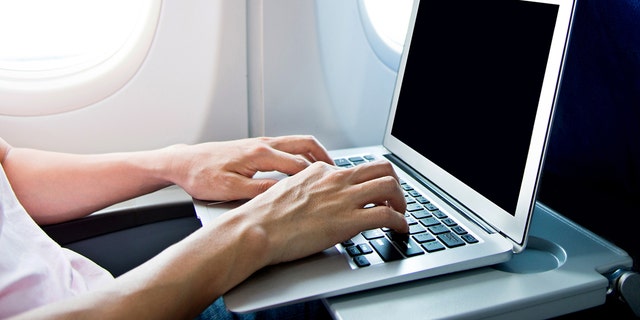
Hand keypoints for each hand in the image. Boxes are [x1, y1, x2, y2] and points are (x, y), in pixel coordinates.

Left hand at [166, 135, 332, 200]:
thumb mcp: (230, 190)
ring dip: (315, 153)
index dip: (318, 177)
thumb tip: (284, 193)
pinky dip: (302, 154)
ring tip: (326, 170)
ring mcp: (260, 143)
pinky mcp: (255, 147)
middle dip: (325, 157)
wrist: (183, 163)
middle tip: (338, 173)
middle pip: (304, 144)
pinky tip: (302, 168)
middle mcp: (263, 144)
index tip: (332, 186)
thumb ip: (259, 191)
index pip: (299, 164)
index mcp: (259, 154)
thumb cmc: (202, 175)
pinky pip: (287, 146)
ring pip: (297, 142)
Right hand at [229, 160, 408, 265]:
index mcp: (320, 171)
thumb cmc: (264, 216)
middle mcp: (336, 180)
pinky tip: (401, 229)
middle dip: (394, 183)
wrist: (256, 229)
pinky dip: (401, 222)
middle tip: (395, 199)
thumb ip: (307, 190)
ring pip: (390, 185)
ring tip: (401, 213)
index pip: (354, 170)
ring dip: (402, 201)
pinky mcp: (349, 220)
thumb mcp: (287, 191)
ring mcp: (344, 198)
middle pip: (381, 168)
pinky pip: (387, 215)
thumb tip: (316, 200)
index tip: (371, 194)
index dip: (367, 183)